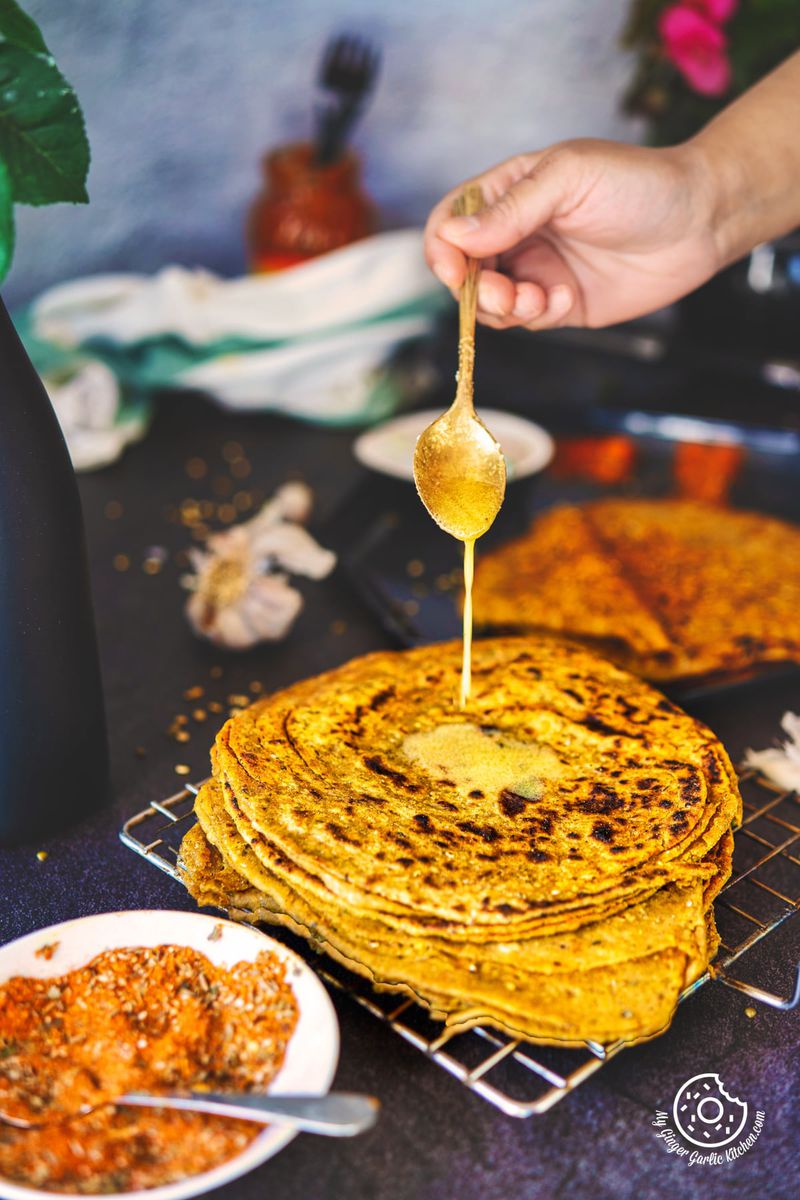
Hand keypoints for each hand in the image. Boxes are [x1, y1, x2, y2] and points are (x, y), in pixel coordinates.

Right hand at [424, 138, 723, 330]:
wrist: (699, 221)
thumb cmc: (638, 184)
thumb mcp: (568, 180)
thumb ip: (511, 209)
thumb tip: (454, 237)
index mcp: (510, 191)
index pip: (451, 221)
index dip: (442, 248)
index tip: (452, 269)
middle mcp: (517, 233)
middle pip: (463, 271)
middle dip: (473, 289)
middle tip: (502, 294)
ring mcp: (538, 270)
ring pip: (490, 304)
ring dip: (504, 309)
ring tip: (538, 300)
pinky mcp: (560, 304)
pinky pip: (527, 322)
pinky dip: (537, 317)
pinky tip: (566, 299)